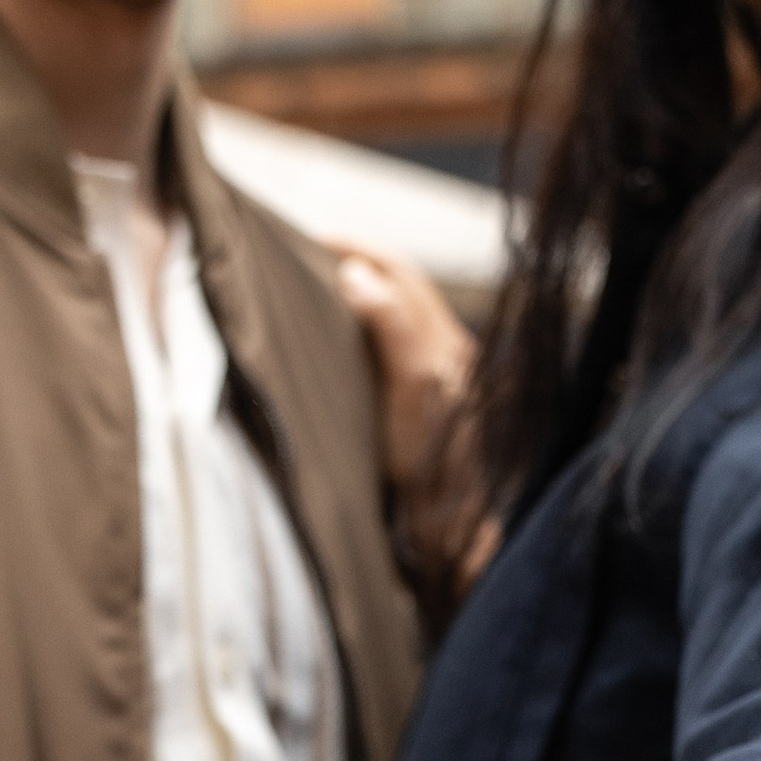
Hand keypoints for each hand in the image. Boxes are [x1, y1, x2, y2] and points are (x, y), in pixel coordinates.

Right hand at [334, 246, 474, 496]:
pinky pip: (398, 347)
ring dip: (365, 296)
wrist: (447, 520)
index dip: (360, 250)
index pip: (401, 275)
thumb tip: (357, 272)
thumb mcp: (411, 385)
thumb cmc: (430, 459)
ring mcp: (441, 377)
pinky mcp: (429, 402)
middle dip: (361, 266)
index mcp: (444, 341)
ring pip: (401, 317)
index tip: (315, 240)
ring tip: (322, 290)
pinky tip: (347, 341)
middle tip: (311, 258)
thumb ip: (392, 327)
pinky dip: (370, 329)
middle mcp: (449, 351)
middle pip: (403, 290)